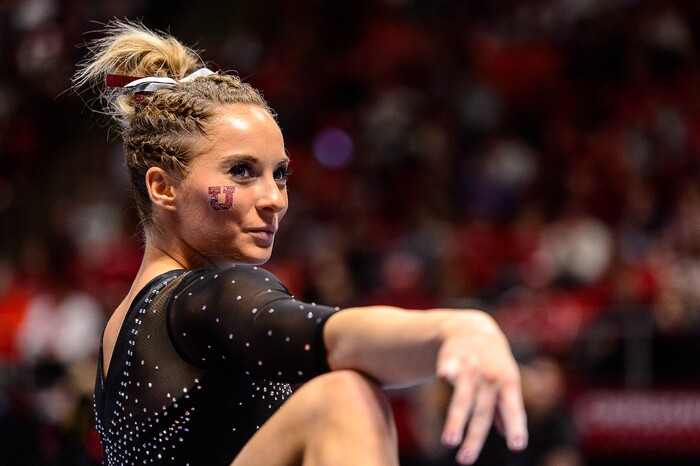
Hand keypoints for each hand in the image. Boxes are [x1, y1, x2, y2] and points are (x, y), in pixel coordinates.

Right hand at [436, 311, 527, 463]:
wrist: (471, 329)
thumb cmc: (491, 363)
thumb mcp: (505, 382)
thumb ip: (506, 409)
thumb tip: (513, 439)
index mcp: (508, 383)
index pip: (512, 408)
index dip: (514, 425)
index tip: (517, 445)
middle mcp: (490, 376)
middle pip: (482, 412)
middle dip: (474, 437)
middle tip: (465, 460)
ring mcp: (470, 367)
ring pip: (463, 397)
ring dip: (456, 419)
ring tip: (449, 441)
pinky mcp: (450, 359)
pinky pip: (449, 368)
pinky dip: (448, 371)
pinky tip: (444, 376)